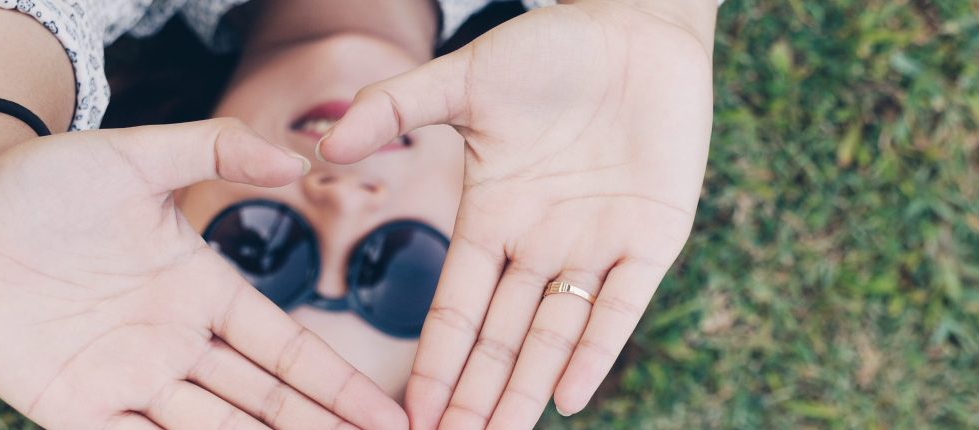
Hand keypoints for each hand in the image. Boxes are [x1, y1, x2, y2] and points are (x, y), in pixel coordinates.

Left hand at [0, 117, 406, 429]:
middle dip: (319, 429)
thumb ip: (218, 150)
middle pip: (264, 401)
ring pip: (216, 428)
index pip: (286, 348)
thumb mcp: (137, 156)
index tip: (388, 416)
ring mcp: (126, 378)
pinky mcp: (71, 404)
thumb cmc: (42, 178)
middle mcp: (174, 342)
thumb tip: (299, 156)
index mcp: (201, 288)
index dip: (337, 385)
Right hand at [317, 0, 715, 426]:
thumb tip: (326, 141)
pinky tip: (569, 399)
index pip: (457, 308)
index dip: (436, 360)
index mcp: (492, 216)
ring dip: (525, 390)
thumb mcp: (466, 79)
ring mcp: (596, 244)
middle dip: (474, 396)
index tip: (411, 413)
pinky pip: (620, 307)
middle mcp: (540, 243)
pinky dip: (597, 352)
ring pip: (554, 336)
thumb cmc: (552, 46)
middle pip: (500, 339)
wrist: (636, 25)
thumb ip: (397, 107)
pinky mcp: (652, 237)